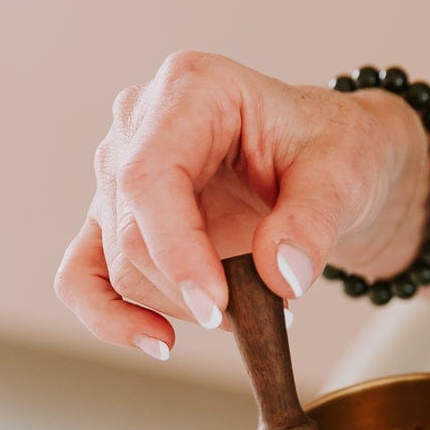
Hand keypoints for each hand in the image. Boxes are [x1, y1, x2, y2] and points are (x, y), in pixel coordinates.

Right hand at [54, 51, 426, 357]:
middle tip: (264, 310)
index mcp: (191, 88)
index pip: (150, 177)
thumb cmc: (333, 148)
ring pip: (118, 263)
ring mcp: (119, 170)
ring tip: (250, 306)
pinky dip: (113, 316)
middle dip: (194, 287)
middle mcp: (140, 122)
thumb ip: (314, 221)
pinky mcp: (114, 215)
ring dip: (181, 303)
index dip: (175, 248)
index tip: (215, 304)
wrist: (329, 161)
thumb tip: (281, 276)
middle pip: (132, 229)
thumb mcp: (344, 174)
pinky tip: (158, 341)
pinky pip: (85, 275)